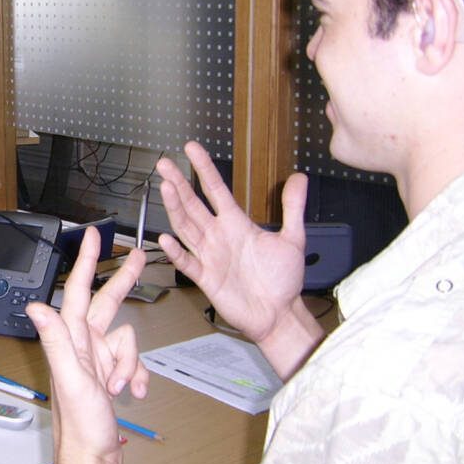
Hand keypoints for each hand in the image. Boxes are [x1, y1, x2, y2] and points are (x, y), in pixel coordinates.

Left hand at [26, 228, 146, 463]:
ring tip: (120, 385)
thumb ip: (56, 341)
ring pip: (126, 339)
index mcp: (71, 339)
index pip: (79, 290)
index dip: (86, 261)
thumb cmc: (81, 425)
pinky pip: (130, 361)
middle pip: (106, 303)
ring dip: (130, 362)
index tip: (92, 236)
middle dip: (122, 282)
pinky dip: (136, 374)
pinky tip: (133, 392)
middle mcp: (81, 344)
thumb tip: (36, 306)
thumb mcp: (72, 380)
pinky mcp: (107, 374)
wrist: (92, 458)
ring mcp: (94, 359)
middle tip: (137, 256)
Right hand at [157, 142, 321, 377]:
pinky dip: (176, 251)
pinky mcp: (207, 278)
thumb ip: (292, 208)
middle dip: (178, 183)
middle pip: (193, 205)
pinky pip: (188, 262)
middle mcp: (219, 236)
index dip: (203, 168)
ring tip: (165, 188)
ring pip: (186, 227)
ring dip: (175, 208)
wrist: (279, 314)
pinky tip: (165, 238)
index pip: (215, 190)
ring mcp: (210, 256)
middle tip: (163, 163)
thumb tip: (299, 178)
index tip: (190, 148)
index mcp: (236, 224)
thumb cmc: (282, 280)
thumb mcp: (293, 240)